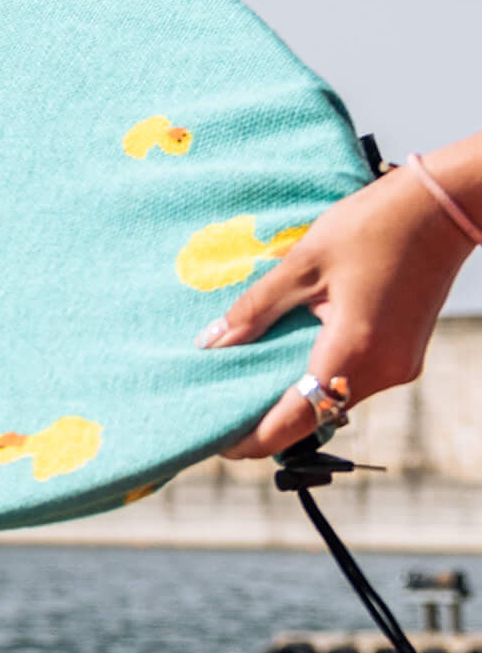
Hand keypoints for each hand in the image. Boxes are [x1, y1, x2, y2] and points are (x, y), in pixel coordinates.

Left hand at [212, 163, 473, 458]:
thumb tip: (210, 344)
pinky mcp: (404, 357)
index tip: (217, 442)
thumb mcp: (301, 264)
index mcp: (352, 352)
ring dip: (296, 397)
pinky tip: (288, 359)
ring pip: (335, 400)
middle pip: (315, 416)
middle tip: (221, 408)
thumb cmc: (369, 227)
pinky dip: (320, 378)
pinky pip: (353, 382)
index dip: (253, 440)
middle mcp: (381, 372)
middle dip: (269, 421)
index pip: (295, 421)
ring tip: (245, 382)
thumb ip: (255, 309)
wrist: (441, 210)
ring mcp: (399, 368)